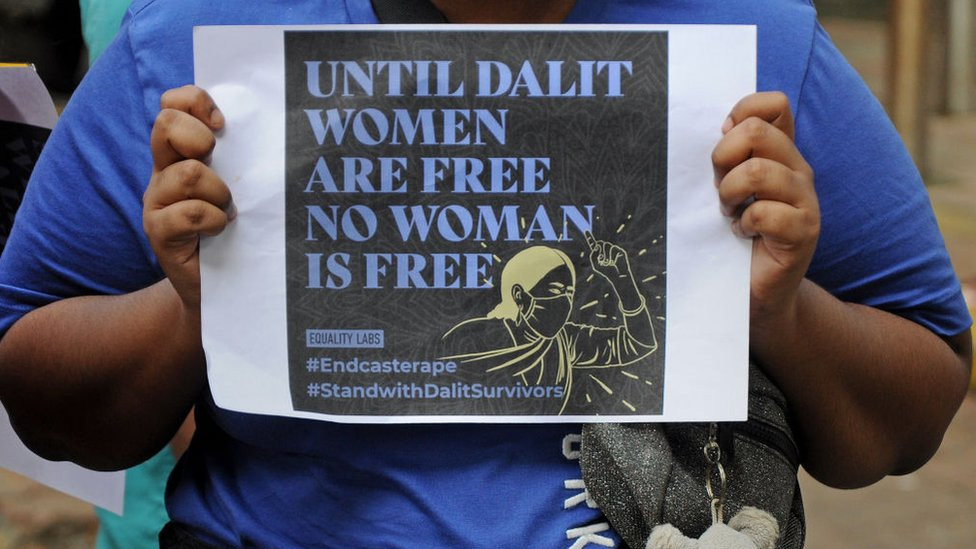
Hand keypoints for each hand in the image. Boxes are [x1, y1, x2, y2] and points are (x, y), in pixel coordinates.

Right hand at [143, 85, 232, 307]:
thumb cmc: (239, 231)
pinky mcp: (158, 232)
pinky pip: (187, 213)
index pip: (172, 105)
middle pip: (165, 124)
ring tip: (228, 211)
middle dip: (198, 137)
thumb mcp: (243, 188)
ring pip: (186, 173)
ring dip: (218, 191)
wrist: (222, 287)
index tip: (223, 123)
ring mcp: (156, 201)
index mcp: (182, 153)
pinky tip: (220, 230)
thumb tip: (278, 127)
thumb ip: (244, 159)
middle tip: (217, 163)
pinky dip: (212, 220)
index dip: (194, 102)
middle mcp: (163, 171)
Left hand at [585, 232, 633, 287]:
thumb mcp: (595, 265)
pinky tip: (613, 263)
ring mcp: (613, 249)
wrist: (618, 277)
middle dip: (600, 251)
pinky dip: (611, 257)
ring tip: (608, 263)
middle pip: (600, 242)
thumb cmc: (607, 272)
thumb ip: (592, 255)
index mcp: (599, 253)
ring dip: (605, 255)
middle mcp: (606, 249)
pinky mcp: (619, 250)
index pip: (593, 244)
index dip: (589, 238)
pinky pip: (613, 248)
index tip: (586, 231)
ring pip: (606, 244)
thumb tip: (597, 245)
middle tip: (602, 261)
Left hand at [712, 92, 819, 331]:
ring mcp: (805, 199)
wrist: (754, 291)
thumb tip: (724, 124)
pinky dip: (744, 224)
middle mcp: (797, 169)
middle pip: (757, 132)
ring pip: (758, 171)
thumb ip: (728, 155)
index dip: (741, 114)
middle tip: (719, 189)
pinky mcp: (804, 231)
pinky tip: (743, 236)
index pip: (773, 105)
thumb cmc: (732, 236)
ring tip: (729, 214)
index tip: (722, 144)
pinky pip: (764, 213)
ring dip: (730, 194)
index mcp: (780, 152)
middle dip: (723, 159)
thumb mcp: (726, 187)